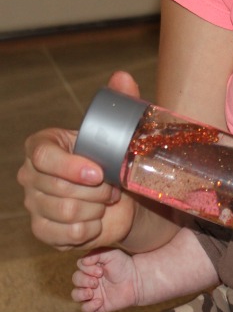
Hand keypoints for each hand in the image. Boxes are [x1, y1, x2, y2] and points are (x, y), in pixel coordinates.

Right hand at [18, 71, 139, 249]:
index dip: (69, 166)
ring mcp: (34, 204)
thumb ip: (121, 102)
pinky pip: (64, 234)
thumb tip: (123, 77)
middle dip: (95, 191)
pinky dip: (89, 229)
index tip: (99, 172)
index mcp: (43, 146)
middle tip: (113, 188)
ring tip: (106, 201)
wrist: (122, 198)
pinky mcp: (43, 230)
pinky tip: (97, 219)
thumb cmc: (114, 160)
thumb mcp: (121, 131)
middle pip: (55, 188)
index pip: (41, 155)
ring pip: (65, 212)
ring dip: (96, 208)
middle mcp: (30, 175)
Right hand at [72, 248, 140, 311]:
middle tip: (97, 281)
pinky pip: (85, 309)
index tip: (100, 270)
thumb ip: (96, 254)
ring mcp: (93, 293)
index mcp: (92, 267)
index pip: (79, 267)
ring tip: (92, 293)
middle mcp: (90, 279)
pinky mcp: (98, 305)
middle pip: (76, 280)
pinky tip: (100, 301)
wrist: (137, 280)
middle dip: (84, 280)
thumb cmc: (124, 265)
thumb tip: (82, 262)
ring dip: (81, 294)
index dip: (86, 269)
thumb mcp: (112, 254)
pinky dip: (89, 306)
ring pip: (76, 295)